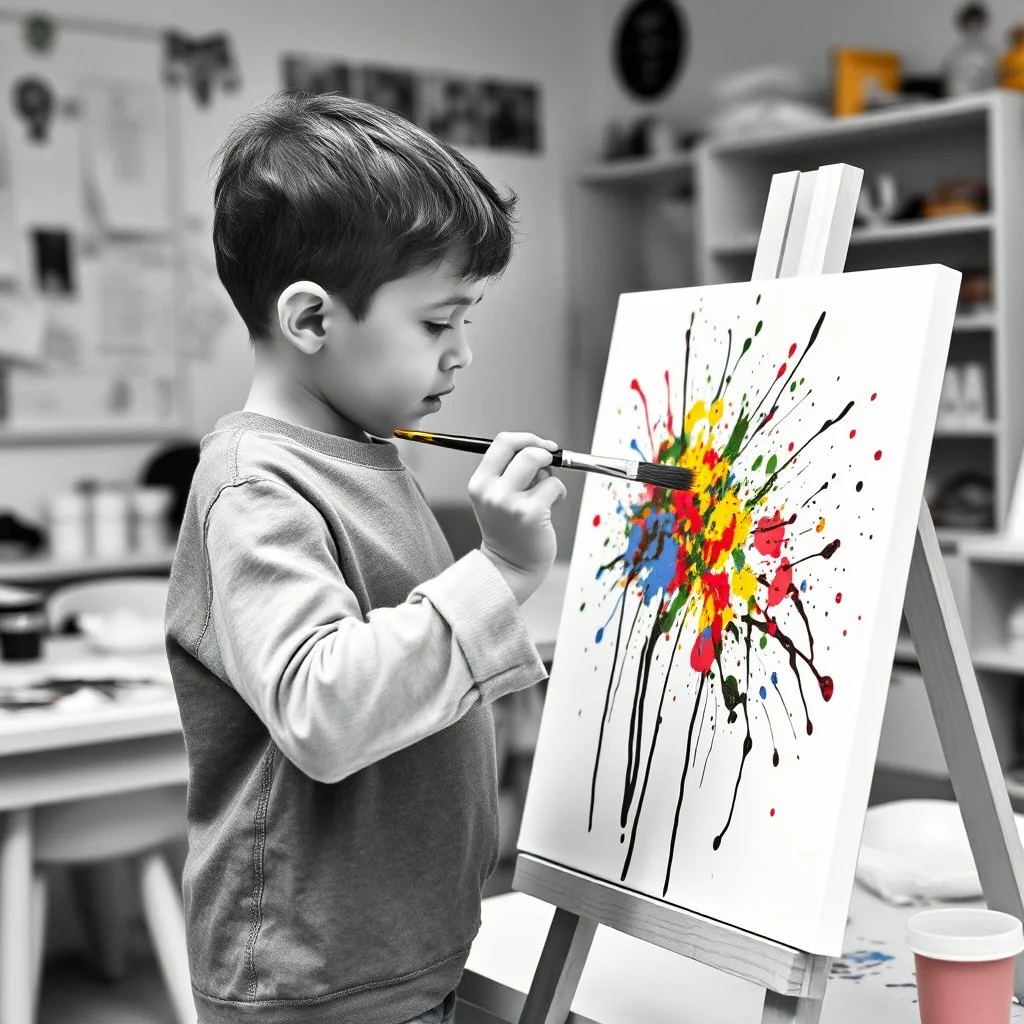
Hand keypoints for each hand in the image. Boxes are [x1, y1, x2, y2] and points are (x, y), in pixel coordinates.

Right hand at [468, 432, 566, 603]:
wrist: (509, 567)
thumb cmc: (509, 531)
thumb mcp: (498, 498)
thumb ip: (512, 473)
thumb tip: (541, 449)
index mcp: (479, 483)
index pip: (502, 442)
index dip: (527, 438)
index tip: (541, 445)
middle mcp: (491, 491)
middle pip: (524, 449)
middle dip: (544, 451)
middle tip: (551, 462)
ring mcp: (510, 502)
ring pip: (539, 462)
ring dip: (551, 473)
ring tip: (549, 490)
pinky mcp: (531, 513)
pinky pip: (554, 486)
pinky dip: (559, 492)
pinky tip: (553, 506)